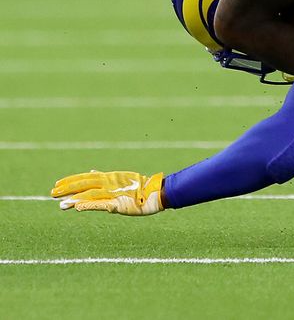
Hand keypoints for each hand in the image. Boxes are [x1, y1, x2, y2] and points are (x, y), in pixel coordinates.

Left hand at [50, 171, 164, 215]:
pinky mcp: (118, 203)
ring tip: (61, 205)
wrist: (157, 192)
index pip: (86, 177)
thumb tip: (91, 170)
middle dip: (67, 189)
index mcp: (109, 177)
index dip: (71, 180)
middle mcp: (109, 182)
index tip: (57, 184)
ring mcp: (113, 192)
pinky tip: (78, 207)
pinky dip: (88, 204)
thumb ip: (104, 176)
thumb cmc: (140, 187)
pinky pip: (101, 204)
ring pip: (89, 194)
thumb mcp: (120, 179)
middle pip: (84, 184)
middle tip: (52, 193)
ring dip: (74, 199)